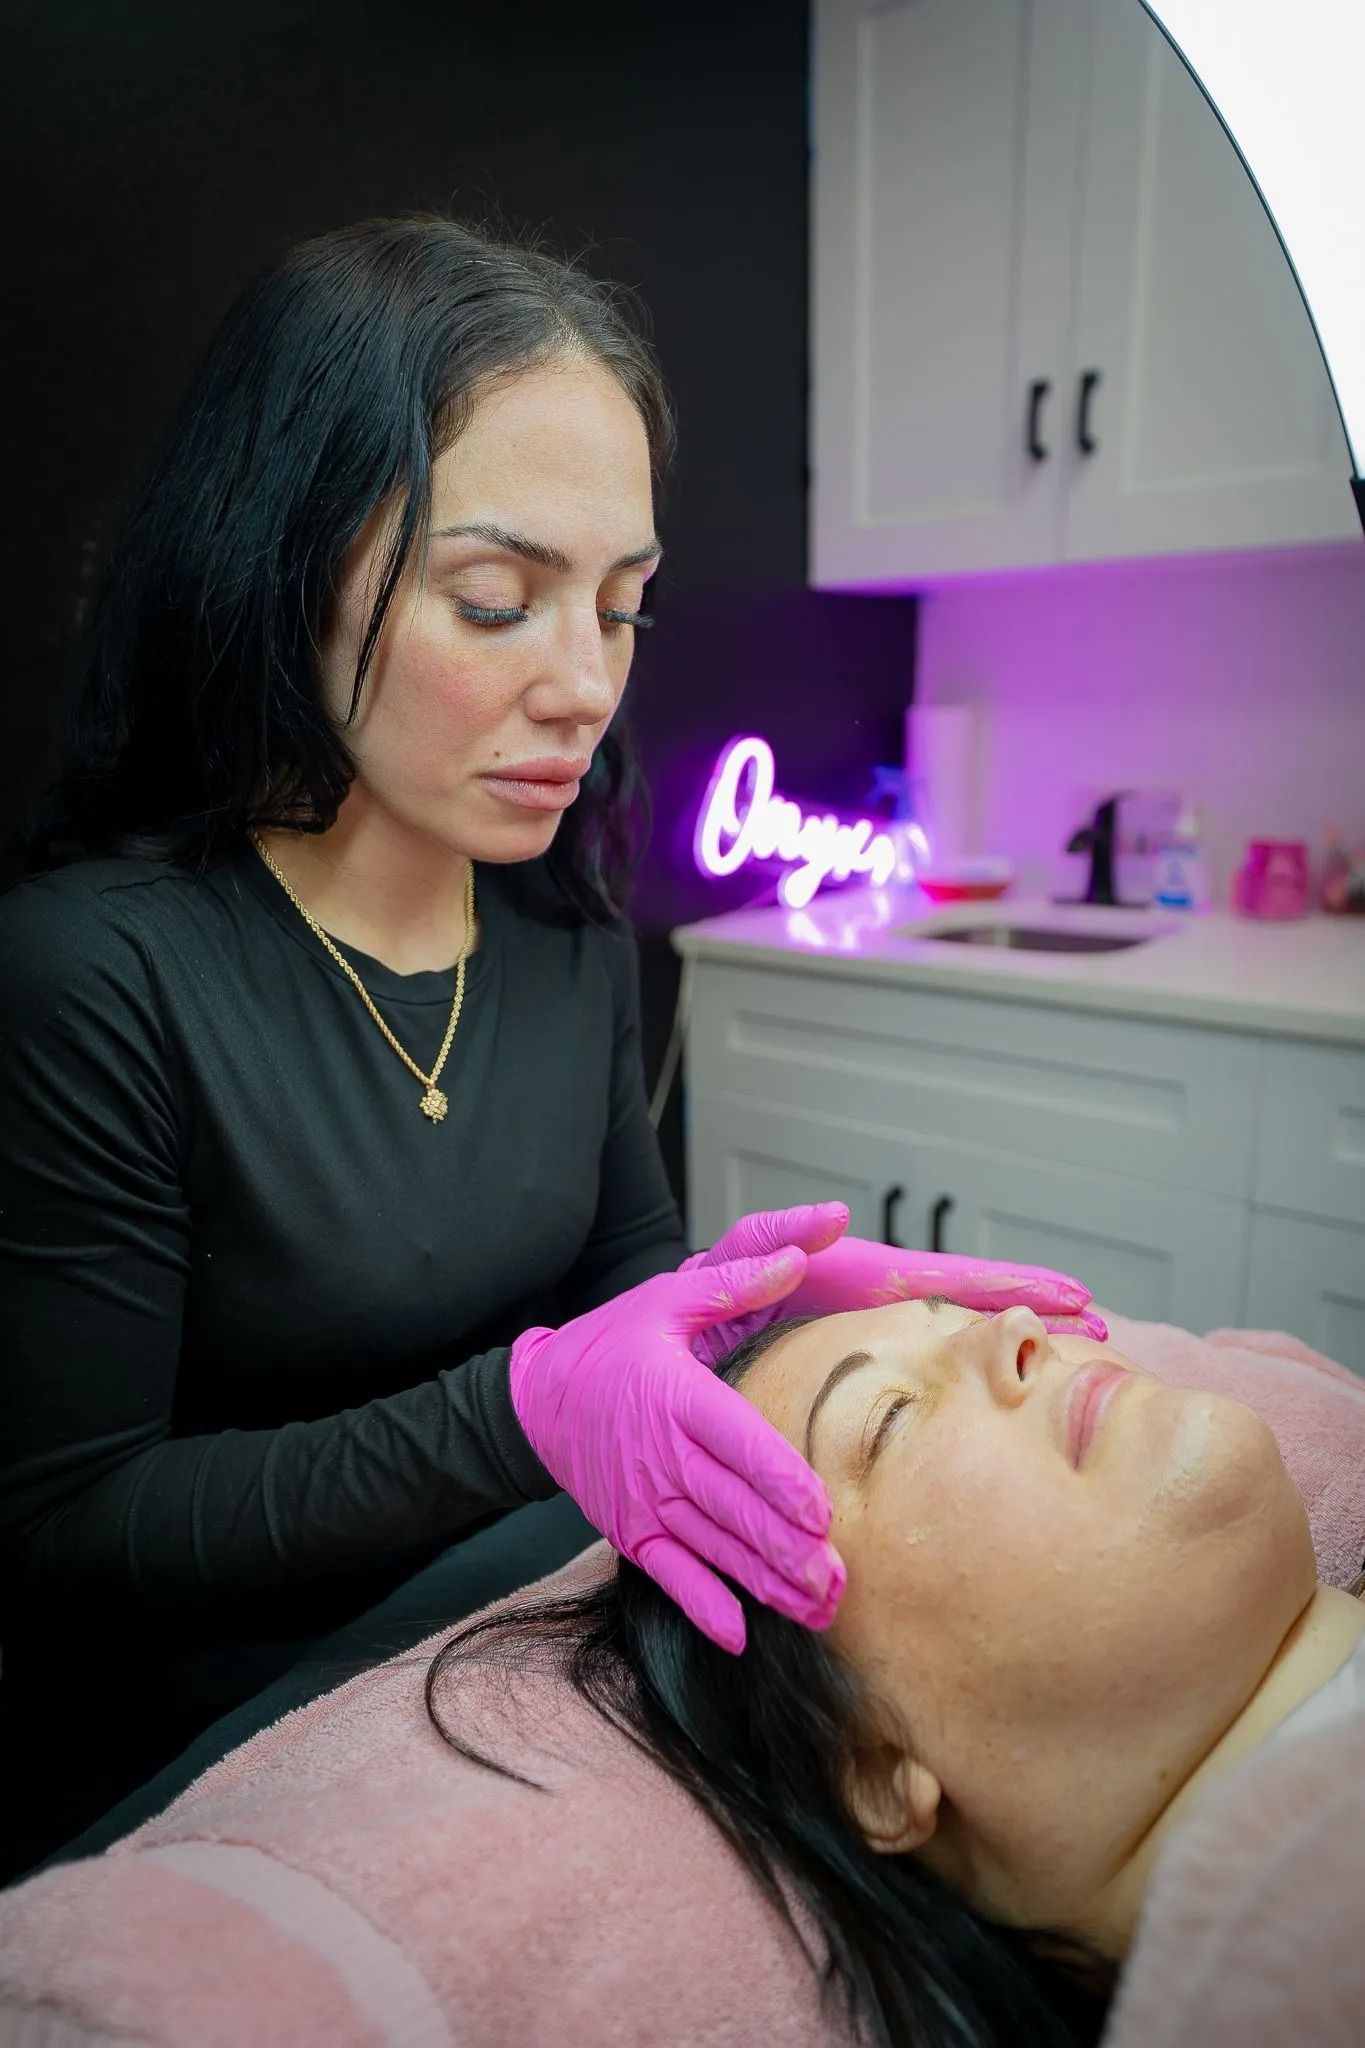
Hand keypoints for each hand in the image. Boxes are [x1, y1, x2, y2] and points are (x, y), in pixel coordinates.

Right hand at [508, 1251, 845, 1654]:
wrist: (539, 1397)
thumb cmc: (617, 1341)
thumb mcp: (667, 1300)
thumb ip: (732, 1284)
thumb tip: (796, 1257)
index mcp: (676, 1396)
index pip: (736, 1442)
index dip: (778, 1481)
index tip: (822, 1511)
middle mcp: (662, 1455)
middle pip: (732, 1508)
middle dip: (787, 1549)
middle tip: (837, 1579)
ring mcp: (645, 1501)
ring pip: (713, 1549)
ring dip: (765, 1584)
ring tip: (816, 1607)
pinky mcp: (631, 1532)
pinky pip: (669, 1577)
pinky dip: (703, 1608)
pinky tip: (740, 1635)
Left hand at [684, 1203, 1107, 1365]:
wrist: (672, 1332)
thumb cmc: (702, 1295)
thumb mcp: (732, 1258)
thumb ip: (771, 1236)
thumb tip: (836, 1216)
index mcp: (860, 1277)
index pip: (951, 1279)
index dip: (1014, 1287)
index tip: (1073, 1296)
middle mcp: (878, 1303)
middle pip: (975, 1305)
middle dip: (1037, 1311)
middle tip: (1101, 1327)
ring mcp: (874, 1335)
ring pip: (959, 1340)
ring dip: (1018, 1342)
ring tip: (1079, 1355)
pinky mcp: (860, 1365)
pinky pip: (928, 1370)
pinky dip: (973, 1376)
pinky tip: (1008, 1402)